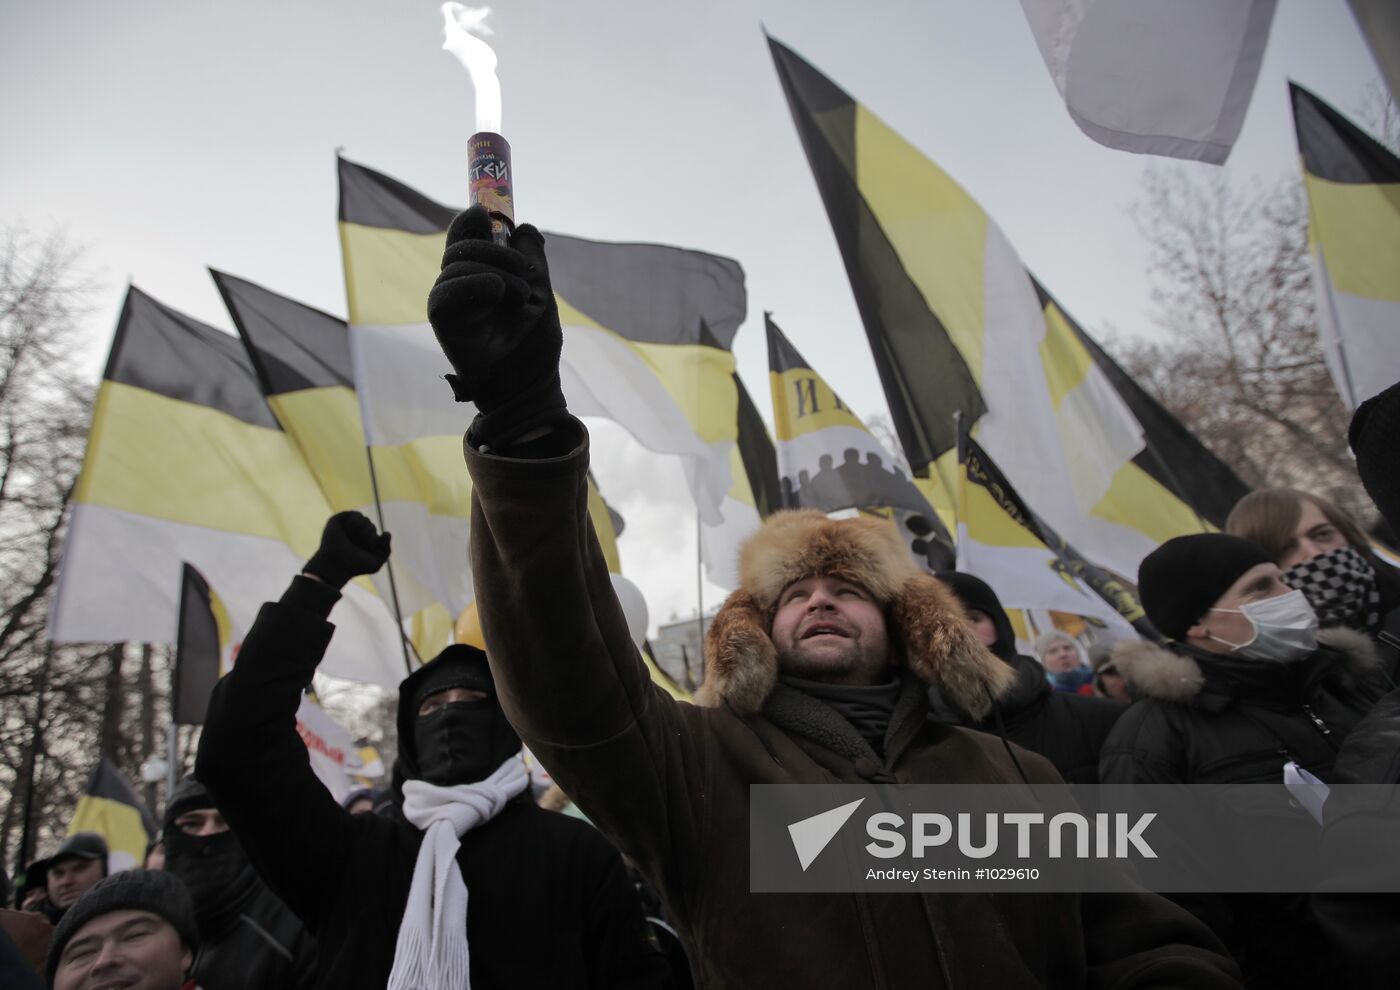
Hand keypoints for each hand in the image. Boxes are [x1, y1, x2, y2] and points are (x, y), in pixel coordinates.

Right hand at [304, 511, 390, 588]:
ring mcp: (345, 527)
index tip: (367, 550)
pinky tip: (350, 529)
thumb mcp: (376, 563)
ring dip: (364, 530)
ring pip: (366, 520)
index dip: (374, 542)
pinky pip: (356, 514)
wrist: (337, 565)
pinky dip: (357, 522)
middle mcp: (352, 535)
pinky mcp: (338, 521)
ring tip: (354, 538)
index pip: (376, 535)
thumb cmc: (355, 567)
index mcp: (360, 544)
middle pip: (371, 526)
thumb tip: (387, 533)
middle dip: (369, 536)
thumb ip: (386, 549)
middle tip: (358, 545)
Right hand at [427, 205, 567, 447]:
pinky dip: (476, 284)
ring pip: (457, 262)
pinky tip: (498, 293)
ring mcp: (449, 303)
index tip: (486, 212)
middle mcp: (460, 286)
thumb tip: (524, 227)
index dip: (472, 219)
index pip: (465, 235)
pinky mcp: (443, 321)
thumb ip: (531, 259)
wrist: (531, 386)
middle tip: (525, 275)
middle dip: (498, 249)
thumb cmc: (535, 347)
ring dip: (498, 271)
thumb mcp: (540, 292)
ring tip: (520, 299)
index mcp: (480, 276)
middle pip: (461, 243)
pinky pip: (446, 290)